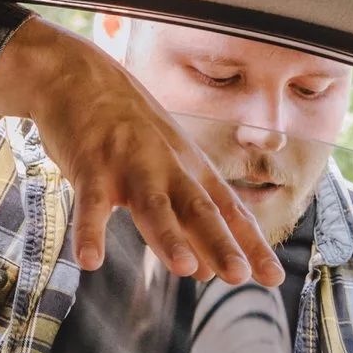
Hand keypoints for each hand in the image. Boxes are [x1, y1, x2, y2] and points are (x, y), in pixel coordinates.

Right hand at [0, 17, 281, 284]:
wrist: (79, 75)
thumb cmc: (126, 128)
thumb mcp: (166, 169)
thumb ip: (186, 220)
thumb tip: (206, 273)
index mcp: (191, 169)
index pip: (230, 211)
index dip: (252, 245)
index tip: (274, 278)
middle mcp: (168, 167)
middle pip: (200, 210)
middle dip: (221, 243)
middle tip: (240, 277)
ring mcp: (130, 166)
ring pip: (154, 206)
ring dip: (170, 237)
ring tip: (186, 270)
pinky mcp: (90, 166)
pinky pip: (90, 204)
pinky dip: (89, 232)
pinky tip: (90, 261)